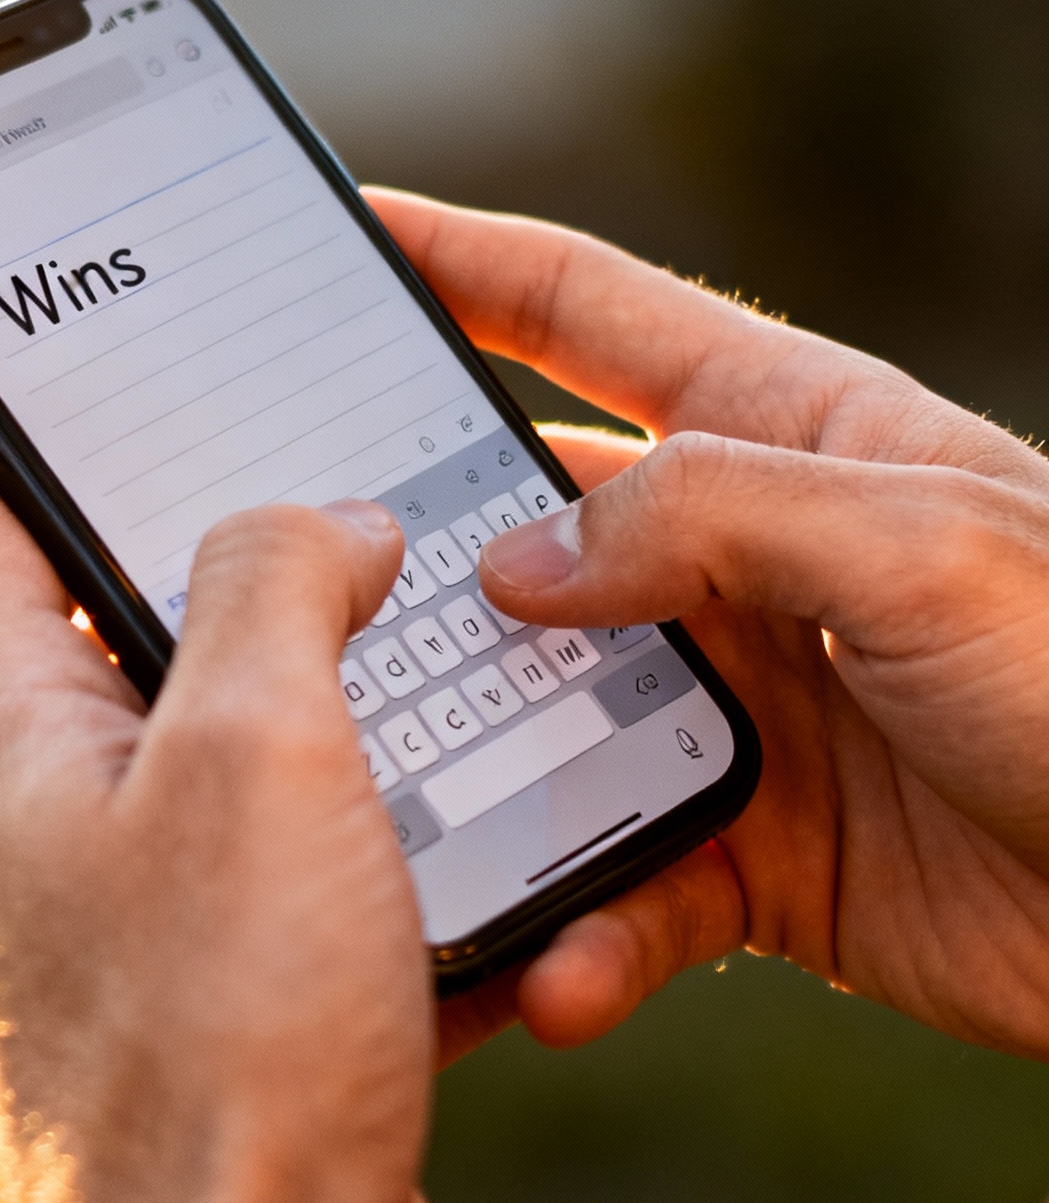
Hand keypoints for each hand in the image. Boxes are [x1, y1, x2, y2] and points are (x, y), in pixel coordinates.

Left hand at [0, 441, 446, 1202]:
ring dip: (332, 704)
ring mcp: (113, 919)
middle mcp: (32, 821)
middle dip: (239, 557)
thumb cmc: (228, 1025)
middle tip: (363, 498)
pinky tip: (490, 836)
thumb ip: (277, 581)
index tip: (148, 368)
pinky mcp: (205, 1004)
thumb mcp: (257, 745)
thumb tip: (327, 523)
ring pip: (223, 753)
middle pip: (110, 624)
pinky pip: (290, 877)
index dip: (39, 417)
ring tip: (451, 658)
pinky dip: (374, 840)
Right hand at [369, 188, 1048, 1062]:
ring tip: (401, 824)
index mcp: (790, 434)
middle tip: (284, 580)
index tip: (334, 231)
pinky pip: (629, 883)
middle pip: (530, 530)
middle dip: (411, 554)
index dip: (458, 263)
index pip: (586, 316)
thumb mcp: (917, 543)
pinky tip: (562, 971)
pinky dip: (583, 931)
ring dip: (480, 777)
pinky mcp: (758, 854)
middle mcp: (746, 560)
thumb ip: (710, 518)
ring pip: (550, 723)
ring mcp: (746, 707)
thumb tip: (518, 558)